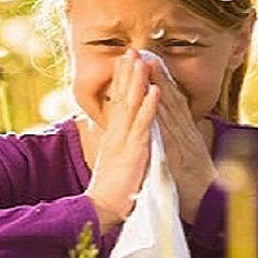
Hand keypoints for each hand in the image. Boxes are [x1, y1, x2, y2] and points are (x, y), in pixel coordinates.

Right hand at [85, 49, 160, 233]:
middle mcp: (117, 133)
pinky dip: (149, 106)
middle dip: (127, 72)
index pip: (118, 100)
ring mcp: (124, 140)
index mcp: (114, 134)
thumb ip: (118, 142)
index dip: (121, 79)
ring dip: (137, 81)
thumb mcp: (115, 159)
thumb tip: (118, 131)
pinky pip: (144, 125)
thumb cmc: (112, 188)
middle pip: (122, 96)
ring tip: (142, 60)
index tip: (125, 59)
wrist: (103, 208)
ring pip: (132, 105)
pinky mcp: (134, 151)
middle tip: (131, 49)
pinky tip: (155, 90)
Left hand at [145, 58, 217, 223]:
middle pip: (171, 99)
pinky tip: (156, 101)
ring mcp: (184, 143)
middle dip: (159, 75)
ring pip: (171, 110)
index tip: (149, 61)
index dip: (162, 81)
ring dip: (160, 87)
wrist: (211, 206)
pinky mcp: (180, 156)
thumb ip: (180, 140)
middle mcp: (186, 133)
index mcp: (186, 133)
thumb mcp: (187, 156)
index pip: (173, 102)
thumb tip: (173, 127)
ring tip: (149, 66)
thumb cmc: (196, 184)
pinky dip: (163, 116)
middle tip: (146, 53)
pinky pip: (170, 133)